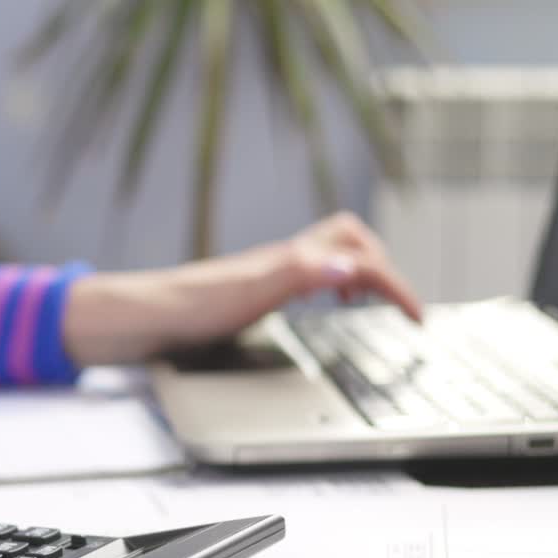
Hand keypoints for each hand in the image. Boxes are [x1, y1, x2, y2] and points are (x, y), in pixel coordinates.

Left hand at [63, 212, 421, 364]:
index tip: (417, 320)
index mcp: (289, 260)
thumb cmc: (188, 308)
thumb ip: (299, 275)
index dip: (397, 286)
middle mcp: (280, 261)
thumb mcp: (250, 294)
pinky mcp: (249, 290)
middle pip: (348, 237)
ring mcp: (264, 273)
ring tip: (361, 302)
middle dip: (380, 263)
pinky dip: (325, 284)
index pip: (361, 259)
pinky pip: (303, 275)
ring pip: (325, 254)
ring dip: (355, 270)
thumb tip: (353, 265)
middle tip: (390, 303)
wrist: (140, 319)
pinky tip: (312, 309)